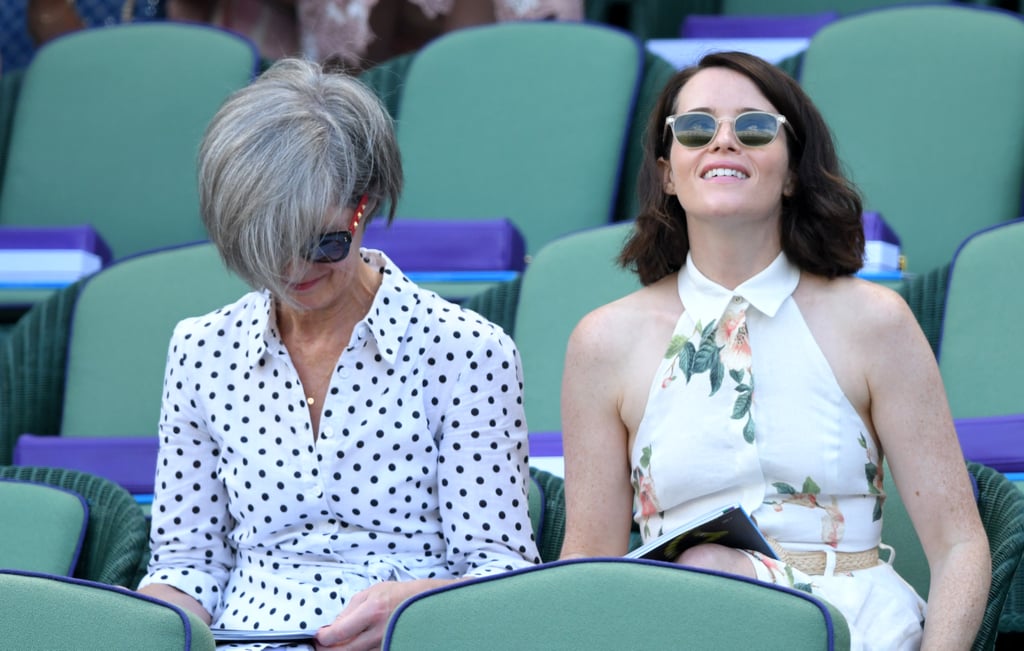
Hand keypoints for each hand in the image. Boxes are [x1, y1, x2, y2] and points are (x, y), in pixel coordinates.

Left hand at [314, 578, 453, 649]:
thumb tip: (331, 628)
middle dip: (327, 649)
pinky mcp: (390, 649)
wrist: (425, 604)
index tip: (319, 636)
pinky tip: (355, 643)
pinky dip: (357, 650)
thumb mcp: (371, 593)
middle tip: (323, 643)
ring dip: (342, 650)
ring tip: (340, 641)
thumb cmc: (399, 595)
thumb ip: (348, 611)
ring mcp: (385, 644)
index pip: (338, 634)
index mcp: (372, 612)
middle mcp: (378, 632)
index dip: (322, 638)